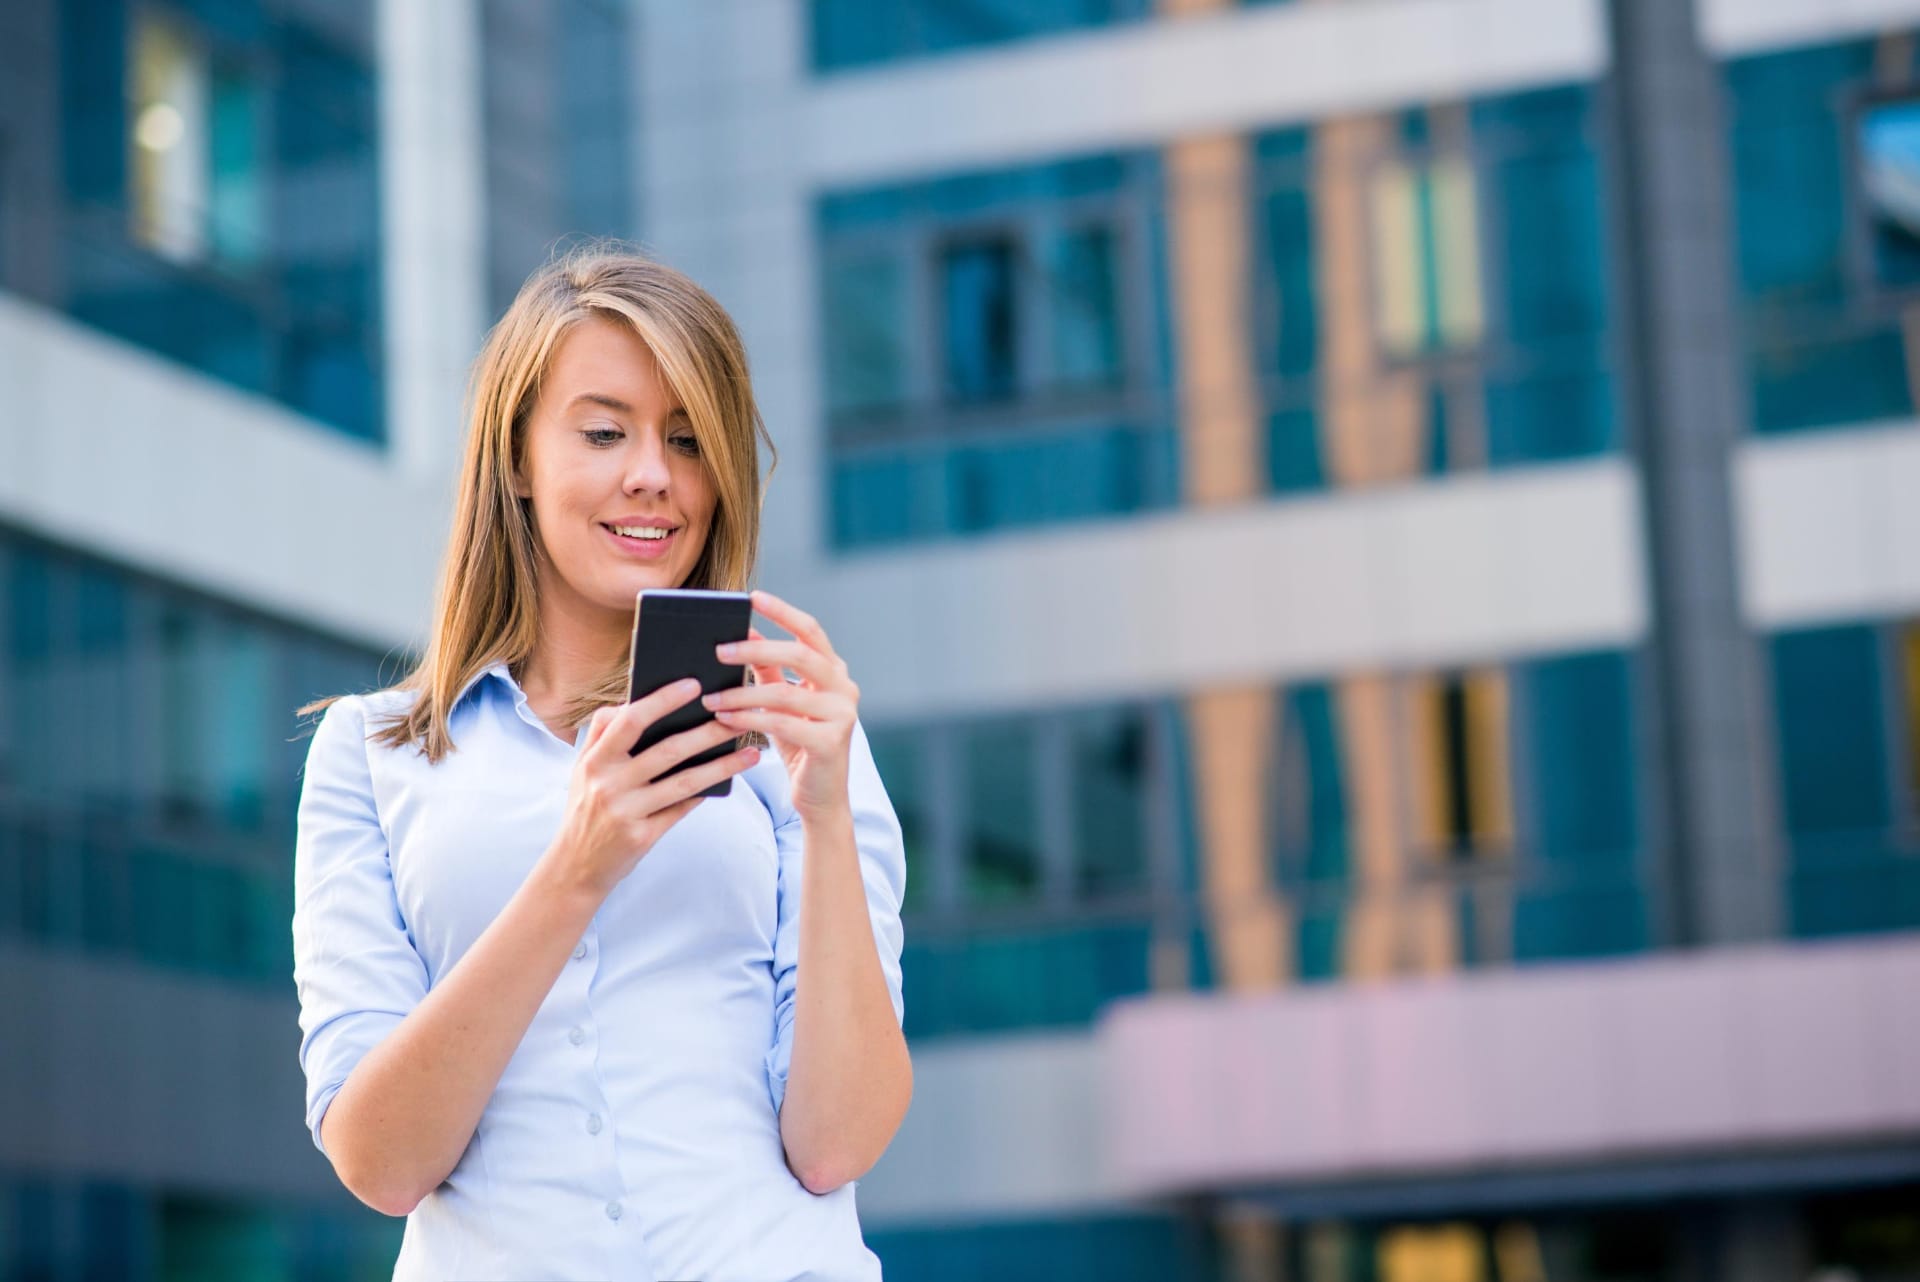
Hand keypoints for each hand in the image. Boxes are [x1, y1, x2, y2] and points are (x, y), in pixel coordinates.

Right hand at [542, 678, 761, 899]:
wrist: (573, 867)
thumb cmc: (586, 807)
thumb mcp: (582, 769)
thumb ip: (603, 733)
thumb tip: (637, 702)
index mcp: (594, 760)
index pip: (630, 721)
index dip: (662, 700)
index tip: (694, 685)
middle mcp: (608, 784)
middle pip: (667, 751)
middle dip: (708, 732)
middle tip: (739, 717)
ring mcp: (626, 812)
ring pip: (684, 782)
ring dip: (722, 765)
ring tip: (751, 752)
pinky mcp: (642, 836)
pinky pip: (682, 808)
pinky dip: (705, 792)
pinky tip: (729, 780)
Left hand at [702, 589, 857, 820]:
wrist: (820, 799)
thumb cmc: (800, 745)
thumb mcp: (783, 703)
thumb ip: (767, 668)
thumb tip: (741, 631)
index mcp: (835, 672)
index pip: (810, 631)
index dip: (783, 611)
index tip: (751, 597)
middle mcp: (845, 688)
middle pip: (800, 654)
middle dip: (757, 648)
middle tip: (719, 650)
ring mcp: (842, 715)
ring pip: (785, 693)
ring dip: (742, 694)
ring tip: (710, 697)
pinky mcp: (831, 743)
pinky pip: (783, 724)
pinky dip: (749, 720)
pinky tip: (724, 720)